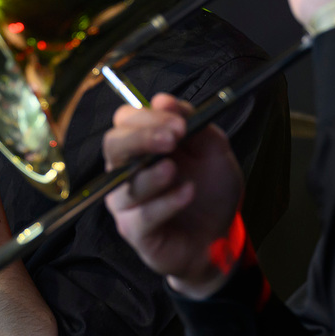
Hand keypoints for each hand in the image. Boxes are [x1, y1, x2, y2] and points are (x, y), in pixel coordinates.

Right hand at [104, 94, 244, 296]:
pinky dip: (165, 204)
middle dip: (141, 139)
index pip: (125, 120)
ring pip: (123, 184)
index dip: (148, 118)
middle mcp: (124, 170)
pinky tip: (187, 194)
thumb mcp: (212, 150)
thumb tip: (163, 100)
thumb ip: (193, 123)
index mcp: (140, 145)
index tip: (179, 124)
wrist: (221, 235)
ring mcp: (126, 202)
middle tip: (172, 140)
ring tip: (176, 171)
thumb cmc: (210, 188)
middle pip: (113, 146)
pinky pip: (141, 216)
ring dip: (150, 175)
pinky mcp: (135, 231)